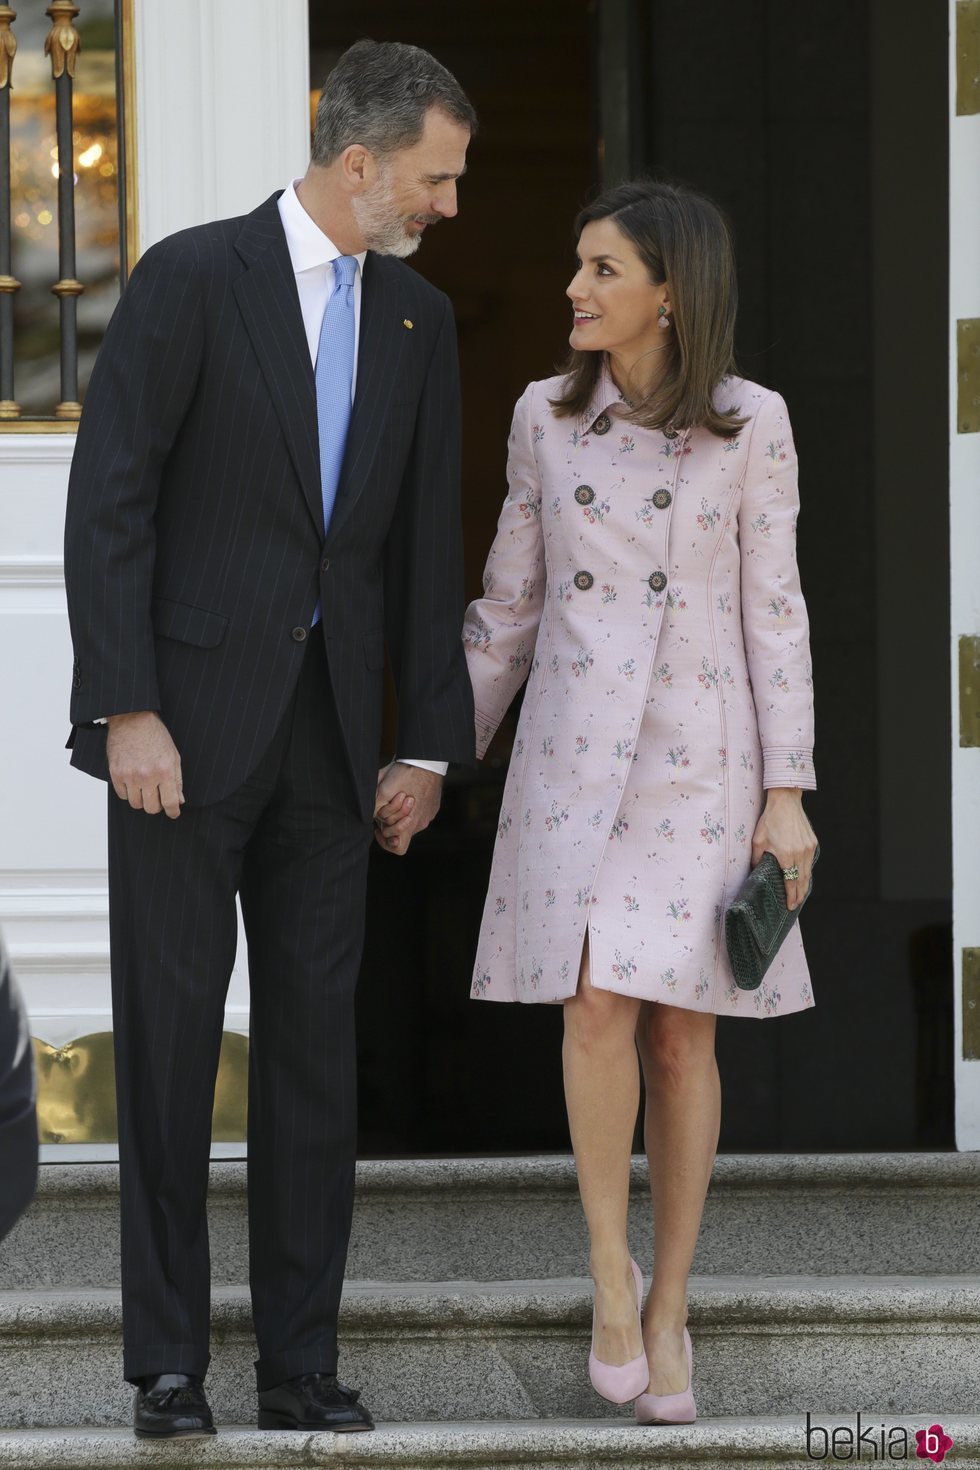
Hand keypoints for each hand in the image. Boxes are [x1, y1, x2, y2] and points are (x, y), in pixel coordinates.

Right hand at [106, 711, 183, 818]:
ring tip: (145, 787)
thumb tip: (179, 801)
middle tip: (158, 797)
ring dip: (142, 799)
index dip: (173, 811)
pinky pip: (122, 795)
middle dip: (157, 805)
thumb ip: (177, 780)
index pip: (170, 802)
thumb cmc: (155, 736)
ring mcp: (130, 775)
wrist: (132, 720)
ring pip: (136, 804)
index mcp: (164, 771)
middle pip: (152, 808)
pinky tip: (133, 782)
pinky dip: (129, 792)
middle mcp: (147, 776)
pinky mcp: (115, 773)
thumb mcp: (173, 756)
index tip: (174, 813)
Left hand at [373, 762, 442, 855]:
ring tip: (398, 795)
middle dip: (390, 820)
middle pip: (401, 832)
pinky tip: (407, 790)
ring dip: (400, 812)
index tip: (379, 827)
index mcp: (410, 823)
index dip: (385, 842)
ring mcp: (429, 814)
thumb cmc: (405, 773)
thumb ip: (375, 808)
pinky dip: (411, 806)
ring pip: (410, 821)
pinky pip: (420, 812)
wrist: (425, 758)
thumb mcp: (382, 790)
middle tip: (386, 805)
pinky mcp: (433, 806)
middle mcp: (421, 823)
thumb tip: (371, 818)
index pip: (397, 848)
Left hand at [750, 788, 816, 909]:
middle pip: (802, 880)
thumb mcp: (758, 840)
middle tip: (795, 905)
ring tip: (800, 895)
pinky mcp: (813, 843)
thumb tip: (756, 871)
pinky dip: (807, 872)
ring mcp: (809, 848)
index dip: (791, 895)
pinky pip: (810, 863)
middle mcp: (800, 853)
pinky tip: (803, 878)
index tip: (790, 905)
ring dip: (804, 885)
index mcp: (786, 854)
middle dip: (799, 895)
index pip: (790, 881)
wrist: (786, 802)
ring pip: (808, 872)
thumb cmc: (770, 820)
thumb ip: (757, 858)